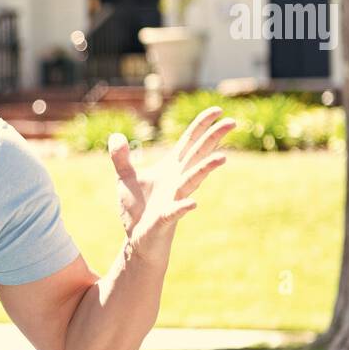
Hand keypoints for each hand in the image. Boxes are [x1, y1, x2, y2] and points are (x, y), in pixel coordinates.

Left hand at [107, 106, 234, 261]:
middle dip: (213, 139)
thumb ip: (120, 157)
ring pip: (192, 181)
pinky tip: (192, 204)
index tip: (218, 109)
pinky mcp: (165, 219)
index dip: (202, 125)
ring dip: (205, 169)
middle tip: (233, 122)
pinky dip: (183, 207)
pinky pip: (175, 212)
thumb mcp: (124, 178)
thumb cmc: (137, 209)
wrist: (138, 240)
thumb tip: (116, 136)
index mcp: (170, 168)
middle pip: (198, 155)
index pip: (189, 142)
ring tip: (222, 158)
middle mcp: (177, 181)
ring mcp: (174, 199)